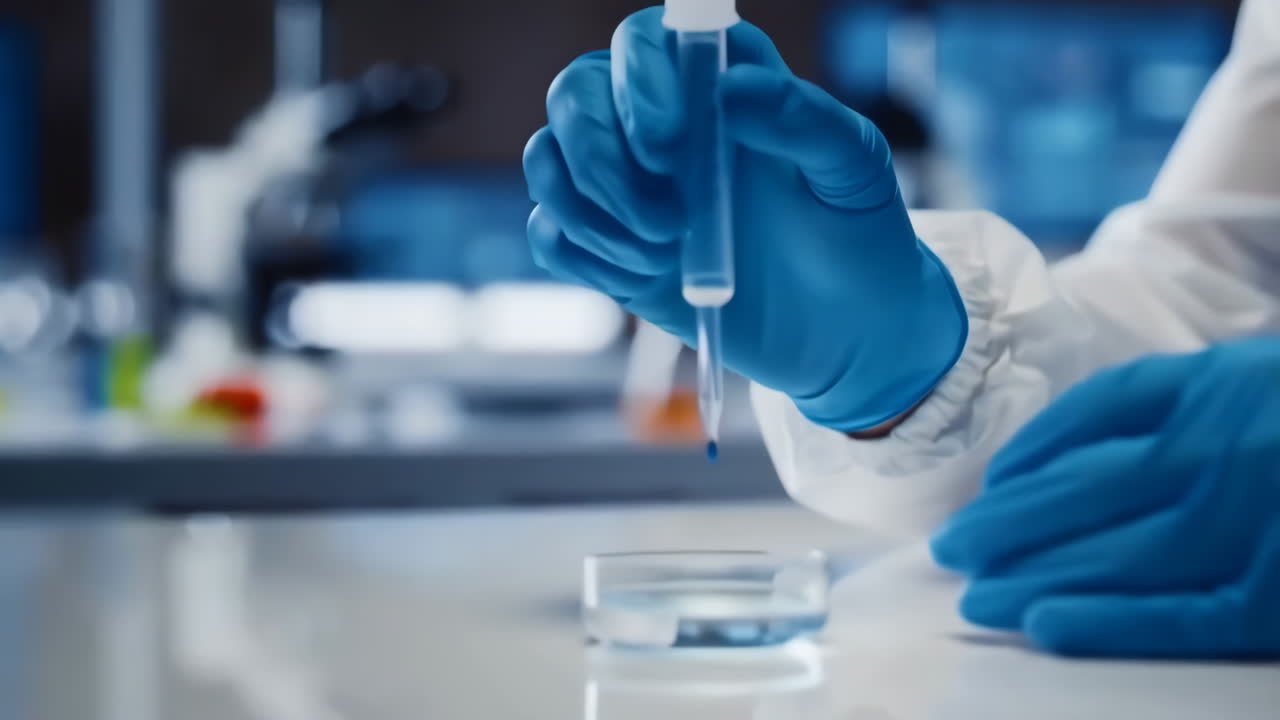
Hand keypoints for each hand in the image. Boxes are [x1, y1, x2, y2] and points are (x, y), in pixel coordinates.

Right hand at [523, 7, 966, 430]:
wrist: (850, 333)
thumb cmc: (858, 236)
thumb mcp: (853, 169)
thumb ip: (801, 117)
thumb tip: (727, 90)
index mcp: (717, 85)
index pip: (642, 42)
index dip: (640, 83)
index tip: (672, 146)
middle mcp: (661, 126)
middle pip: (575, 94)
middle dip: (601, 158)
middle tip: (668, 219)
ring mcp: (628, 189)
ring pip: (546, 158)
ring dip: (588, 208)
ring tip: (661, 250)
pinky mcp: (611, 249)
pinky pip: (549, 232)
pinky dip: (579, 250)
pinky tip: (640, 272)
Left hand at [931, 338, 1279, 657]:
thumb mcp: (1251, 377)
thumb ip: (1172, 399)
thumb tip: (1060, 455)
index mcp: (1216, 384)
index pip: (1098, 410)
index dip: (1031, 451)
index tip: (986, 485)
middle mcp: (1222, 448)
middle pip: (1087, 488)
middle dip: (1006, 523)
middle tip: (949, 548)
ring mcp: (1250, 524)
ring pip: (1117, 555)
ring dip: (1034, 576)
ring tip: (977, 596)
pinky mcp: (1273, 599)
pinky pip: (1180, 617)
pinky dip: (1107, 622)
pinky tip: (1042, 623)